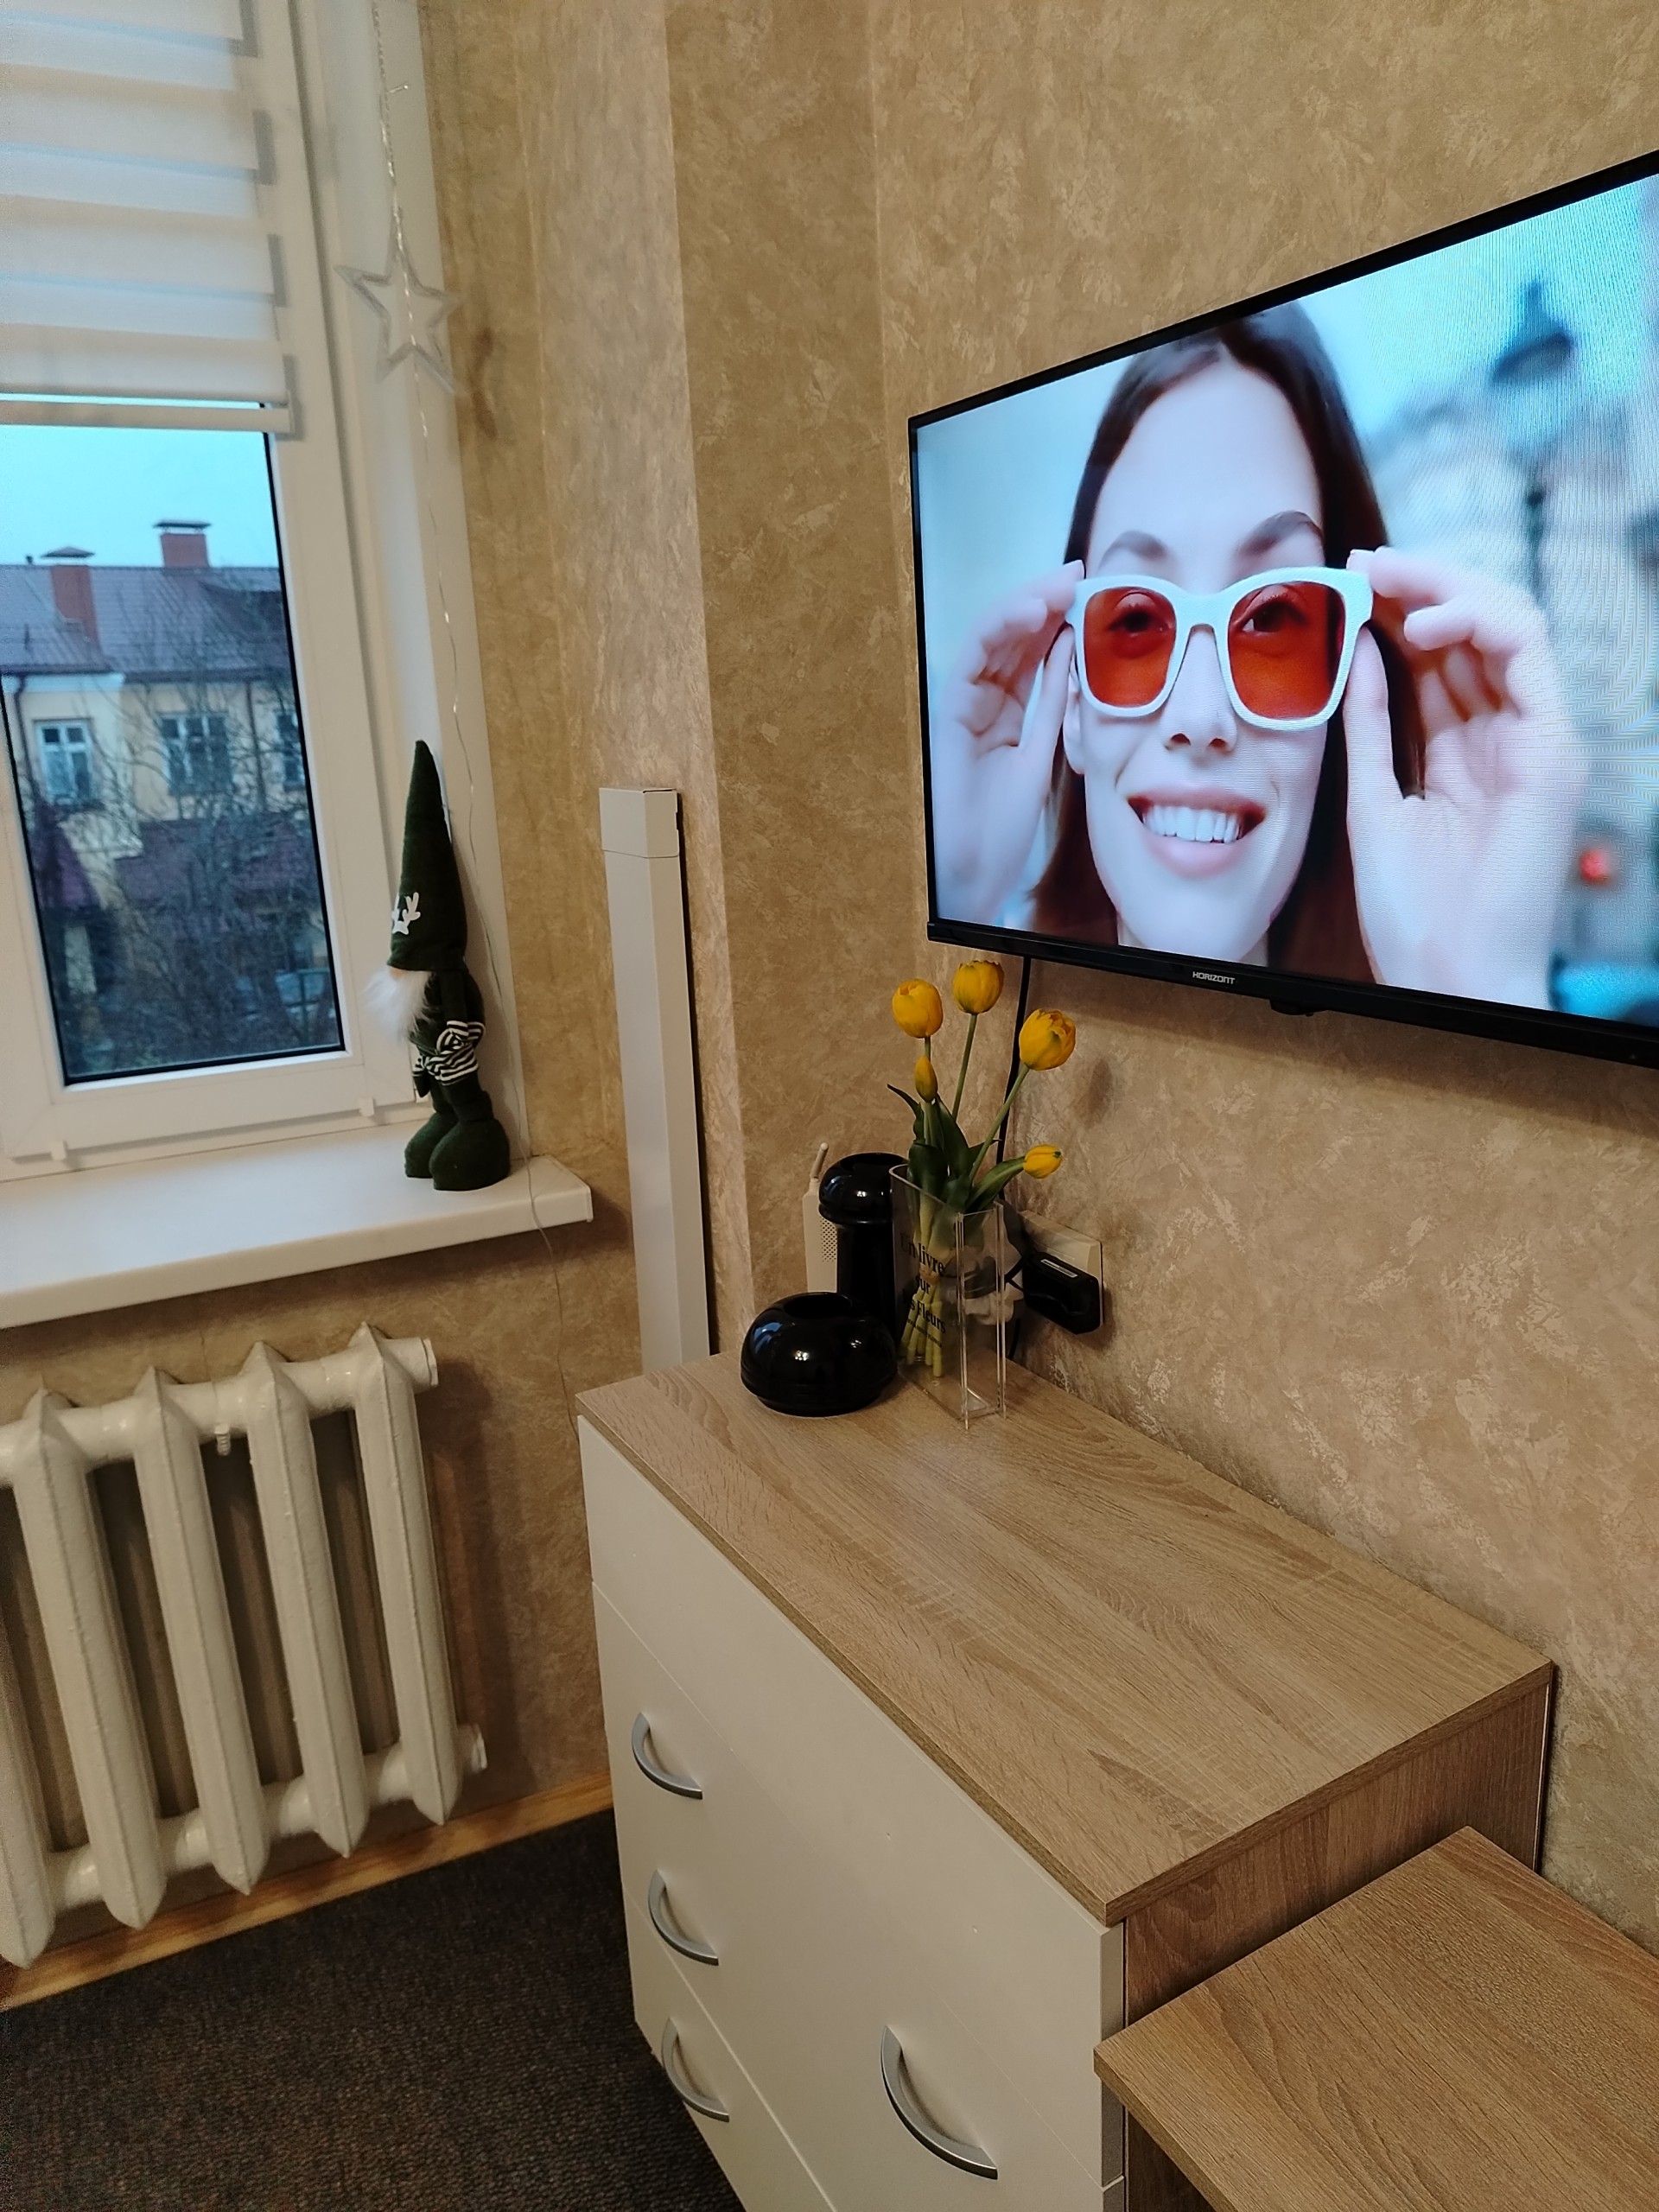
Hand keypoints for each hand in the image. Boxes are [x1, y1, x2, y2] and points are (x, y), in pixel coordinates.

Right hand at [931, 563, 1081, 919]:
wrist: (970, 871)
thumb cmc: (1002, 830)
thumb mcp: (1043, 756)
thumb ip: (1054, 707)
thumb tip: (1077, 656)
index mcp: (1007, 716)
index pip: (1033, 654)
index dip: (1062, 621)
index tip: (1098, 597)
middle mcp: (983, 705)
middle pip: (1015, 639)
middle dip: (1048, 602)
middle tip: (1084, 573)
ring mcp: (964, 706)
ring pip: (994, 639)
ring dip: (1027, 605)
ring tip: (1063, 583)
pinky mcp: (950, 712)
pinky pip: (975, 660)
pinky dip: (1002, 630)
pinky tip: (1035, 611)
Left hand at [1341, 547, 1584, 1006]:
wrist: (1446, 973)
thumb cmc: (1411, 908)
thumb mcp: (1373, 797)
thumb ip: (1372, 727)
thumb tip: (1358, 652)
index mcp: (1464, 749)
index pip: (1439, 654)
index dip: (1397, 609)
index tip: (1345, 580)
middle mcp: (1506, 735)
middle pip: (1473, 629)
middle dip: (1420, 583)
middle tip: (1362, 561)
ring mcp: (1535, 739)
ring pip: (1508, 623)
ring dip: (1446, 588)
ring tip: (1386, 578)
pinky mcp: (1554, 750)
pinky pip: (1530, 655)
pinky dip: (1478, 623)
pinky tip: (1420, 625)